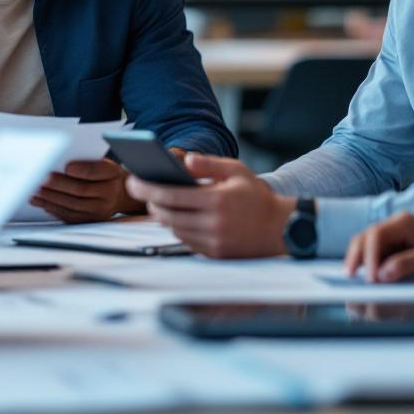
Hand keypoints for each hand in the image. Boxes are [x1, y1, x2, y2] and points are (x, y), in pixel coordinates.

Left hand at [31, 159, 141, 222]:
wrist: (118, 194)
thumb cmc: (104, 175)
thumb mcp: (102, 162)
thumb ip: (86, 162)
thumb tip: (60, 165)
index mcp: (112, 174)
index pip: (97, 171)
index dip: (82, 170)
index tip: (67, 167)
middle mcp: (109, 194)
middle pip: (81, 190)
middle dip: (58, 185)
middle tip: (41, 179)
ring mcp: (100, 211)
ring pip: (72, 205)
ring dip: (50, 198)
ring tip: (35, 191)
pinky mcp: (90, 221)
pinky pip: (69, 216)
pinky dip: (53, 209)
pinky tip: (42, 202)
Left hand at [125, 154, 294, 258]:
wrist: (281, 228)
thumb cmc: (257, 197)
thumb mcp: (237, 171)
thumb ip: (209, 164)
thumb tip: (185, 159)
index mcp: (216, 201)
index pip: (170, 196)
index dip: (147, 189)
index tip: (132, 182)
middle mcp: (213, 224)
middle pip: (167, 215)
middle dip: (150, 203)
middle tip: (141, 192)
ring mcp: (213, 242)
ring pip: (174, 229)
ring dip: (163, 217)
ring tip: (158, 204)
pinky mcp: (215, 254)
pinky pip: (186, 241)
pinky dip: (178, 229)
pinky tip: (177, 218)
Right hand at [344, 213, 413, 282]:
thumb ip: (407, 264)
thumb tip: (383, 274)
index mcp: (403, 222)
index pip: (376, 235)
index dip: (370, 255)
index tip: (372, 277)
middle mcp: (394, 226)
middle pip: (365, 237)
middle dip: (356, 256)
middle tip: (349, 276)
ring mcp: (392, 237)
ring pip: (366, 245)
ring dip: (360, 261)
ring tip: (353, 277)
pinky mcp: (393, 248)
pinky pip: (374, 255)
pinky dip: (368, 265)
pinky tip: (365, 276)